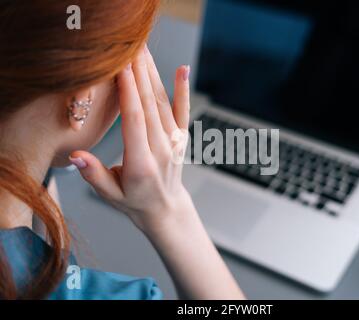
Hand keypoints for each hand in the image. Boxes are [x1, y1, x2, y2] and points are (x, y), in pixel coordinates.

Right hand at [70, 45, 192, 234]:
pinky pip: (183, 110)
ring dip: (153, 74)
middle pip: (149, 106)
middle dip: (138, 74)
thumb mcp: (110, 195)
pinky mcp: (181, 137)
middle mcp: (161, 149)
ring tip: (143, 50)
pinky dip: (183, 89)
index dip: (128, 93)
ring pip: (164, 103)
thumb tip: (76, 155)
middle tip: (129, 47)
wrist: (165, 208)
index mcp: (141, 163)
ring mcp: (174, 142)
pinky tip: (182, 69)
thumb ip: (94, 175)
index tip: (120, 68)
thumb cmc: (134, 201)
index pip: (134, 121)